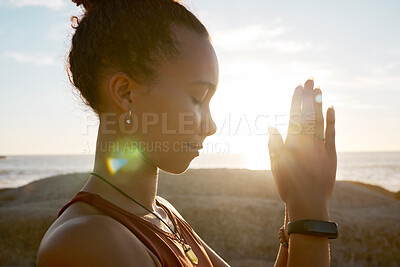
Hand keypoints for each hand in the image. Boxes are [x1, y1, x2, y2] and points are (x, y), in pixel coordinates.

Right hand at [268, 78, 336, 217]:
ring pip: (319, 121)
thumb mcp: (275, 164)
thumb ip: (273, 144)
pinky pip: (331, 134)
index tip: (297, 87)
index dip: (296, 101)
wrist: (307, 203)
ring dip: (319, 104)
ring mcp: (320, 147)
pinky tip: (330, 108)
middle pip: (307, 114)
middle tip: (310, 79)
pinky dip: (331, 121)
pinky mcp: (331, 155)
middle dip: (308, 96)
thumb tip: (271, 125)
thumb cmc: (287, 185)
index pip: (294, 116)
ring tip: (319, 89)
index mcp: (292, 144)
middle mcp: (307, 142)